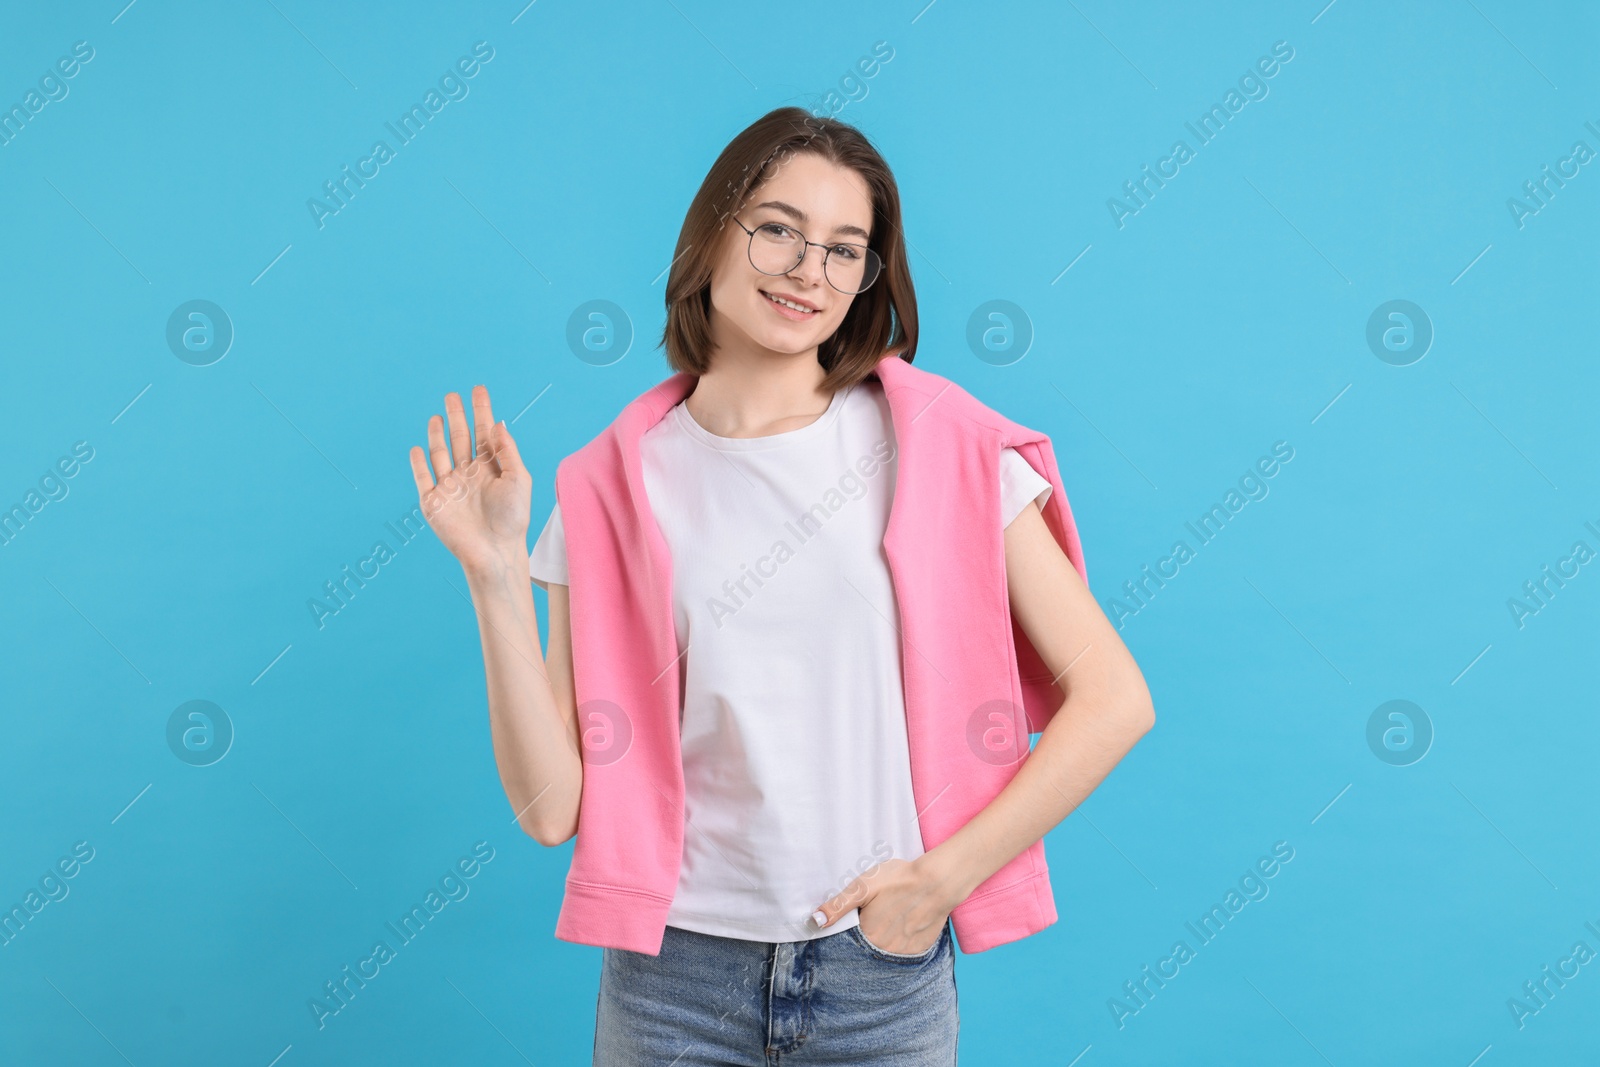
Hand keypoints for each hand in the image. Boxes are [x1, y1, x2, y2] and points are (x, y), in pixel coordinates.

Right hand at [408, 385, 531, 574]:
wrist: (495, 552)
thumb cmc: (513, 519)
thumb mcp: (518, 480)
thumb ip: (508, 451)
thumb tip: (498, 424)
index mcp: (490, 469)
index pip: (483, 433)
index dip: (481, 411)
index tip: (478, 389)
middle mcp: (468, 474)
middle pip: (460, 438)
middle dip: (457, 415)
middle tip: (453, 394)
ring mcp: (449, 487)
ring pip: (440, 453)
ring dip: (438, 433)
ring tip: (439, 415)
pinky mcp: (433, 502)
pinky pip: (422, 477)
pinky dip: (418, 462)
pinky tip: (418, 447)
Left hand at [810, 855, 962, 955]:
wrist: (938, 881)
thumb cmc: (899, 879)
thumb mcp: (863, 886)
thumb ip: (838, 905)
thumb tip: (815, 921)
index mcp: (867, 936)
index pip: (849, 943)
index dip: (850, 932)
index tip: (855, 920)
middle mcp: (884, 951)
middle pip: (867, 949)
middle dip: (866, 937)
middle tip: (876, 916)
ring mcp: (904, 952)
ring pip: (886, 952)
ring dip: (883, 941)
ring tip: (889, 920)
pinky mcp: (920, 949)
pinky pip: (904, 953)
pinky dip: (900, 943)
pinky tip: (903, 925)